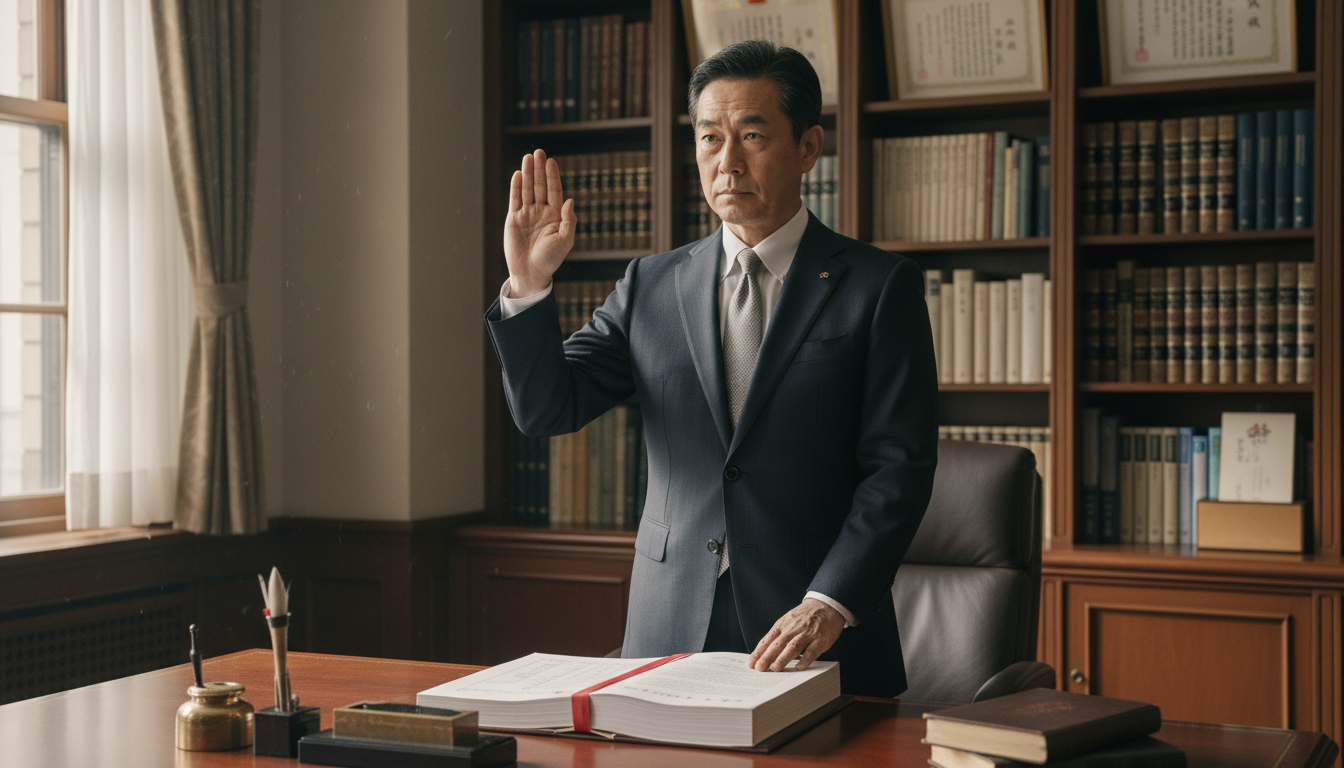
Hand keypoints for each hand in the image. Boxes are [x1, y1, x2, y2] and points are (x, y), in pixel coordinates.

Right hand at [504, 149, 576, 296]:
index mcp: (555, 215)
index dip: (552, 176)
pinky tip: (517, 174)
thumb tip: (570, 200)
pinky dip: (516, 187)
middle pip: (540, 186)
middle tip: (539, 152)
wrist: (531, 272)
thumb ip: (569, 220)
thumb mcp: (565, 240)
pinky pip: (515, 199)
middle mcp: (541, 211)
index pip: (554, 191)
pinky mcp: (513, 219)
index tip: (551, 162)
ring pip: (527, 189)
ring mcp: (527, 214)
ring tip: (528, 157)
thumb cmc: (551, 259)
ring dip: (527, 173)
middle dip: (539, 169)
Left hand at [747, 598, 843, 671]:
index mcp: (783, 625)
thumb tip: (764, 653)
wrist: (826, 605)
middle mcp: (793, 629)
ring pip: (793, 647)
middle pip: (778, 644)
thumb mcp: (788, 621)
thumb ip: (778, 635)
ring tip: (775, 668)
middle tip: (759, 668)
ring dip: (783, 658)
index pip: (768, 640)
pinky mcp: (820, 639)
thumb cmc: (804, 616)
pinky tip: (799, 667)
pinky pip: (812, 651)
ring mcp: (807, 634)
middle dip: (767, 657)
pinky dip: (805, 659)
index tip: (751, 663)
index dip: (759, 652)